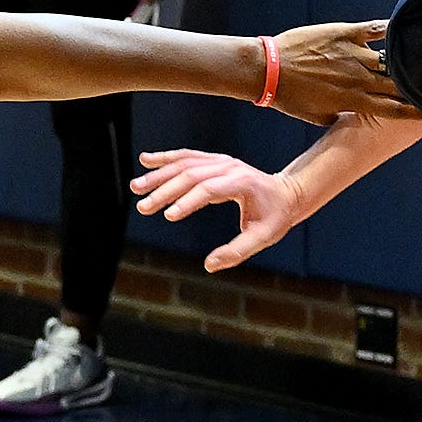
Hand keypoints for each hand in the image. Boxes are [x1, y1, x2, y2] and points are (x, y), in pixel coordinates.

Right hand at [132, 146, 299, 270]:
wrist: (286, 193)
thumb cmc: (275, 218)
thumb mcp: (262, 238)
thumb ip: (237, 252)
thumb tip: (209, 265)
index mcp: (242, 183)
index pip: (209, 190)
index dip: (188, 202)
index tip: (168, 216)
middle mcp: (229, 167)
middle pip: (191, 174)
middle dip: (165, 191)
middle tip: (143, 208)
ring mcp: (221, 161)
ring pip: (185, 164)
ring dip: (159, 175)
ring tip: (136, 188)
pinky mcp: (214, 161)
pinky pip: (187, 156)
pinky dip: (166, 158)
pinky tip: (145, 161)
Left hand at [267, 20, 408, 124]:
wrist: (269, 70)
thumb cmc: (290, 98)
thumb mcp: (317, 116)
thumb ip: (340, 115)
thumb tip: (350, 115)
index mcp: (354, 102)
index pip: (394, 109)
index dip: (415, 110)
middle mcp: (360, 79)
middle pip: (399, 83)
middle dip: (418, 84)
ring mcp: (354, 55)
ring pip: (391, 57)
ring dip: (408, 57)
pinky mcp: (345, 33)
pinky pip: (375, 29)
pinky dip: (390, 28)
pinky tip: (403, 25)